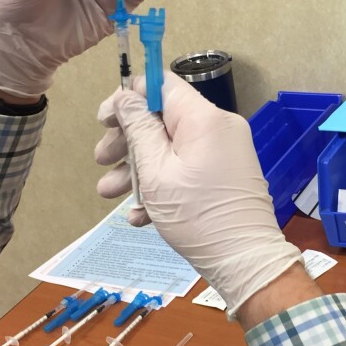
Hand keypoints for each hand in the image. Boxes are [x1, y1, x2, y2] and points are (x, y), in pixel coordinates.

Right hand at [95, 73, 303, 318]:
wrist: (244, 261)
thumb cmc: (197, 215)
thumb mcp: (156, 172)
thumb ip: (138, 129)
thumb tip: (126, 97)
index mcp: (205, 119)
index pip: (163, 85)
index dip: (130, 96)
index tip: (105, 118)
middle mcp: (218, 129)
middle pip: (163, 119)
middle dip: (127, 140)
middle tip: (101, 159)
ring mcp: (223, 154)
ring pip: (171, 148)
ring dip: (137, 169)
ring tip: (108, 192)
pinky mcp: (224, 177)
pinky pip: (187, 170)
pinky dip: (162, 186)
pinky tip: (139, 215)